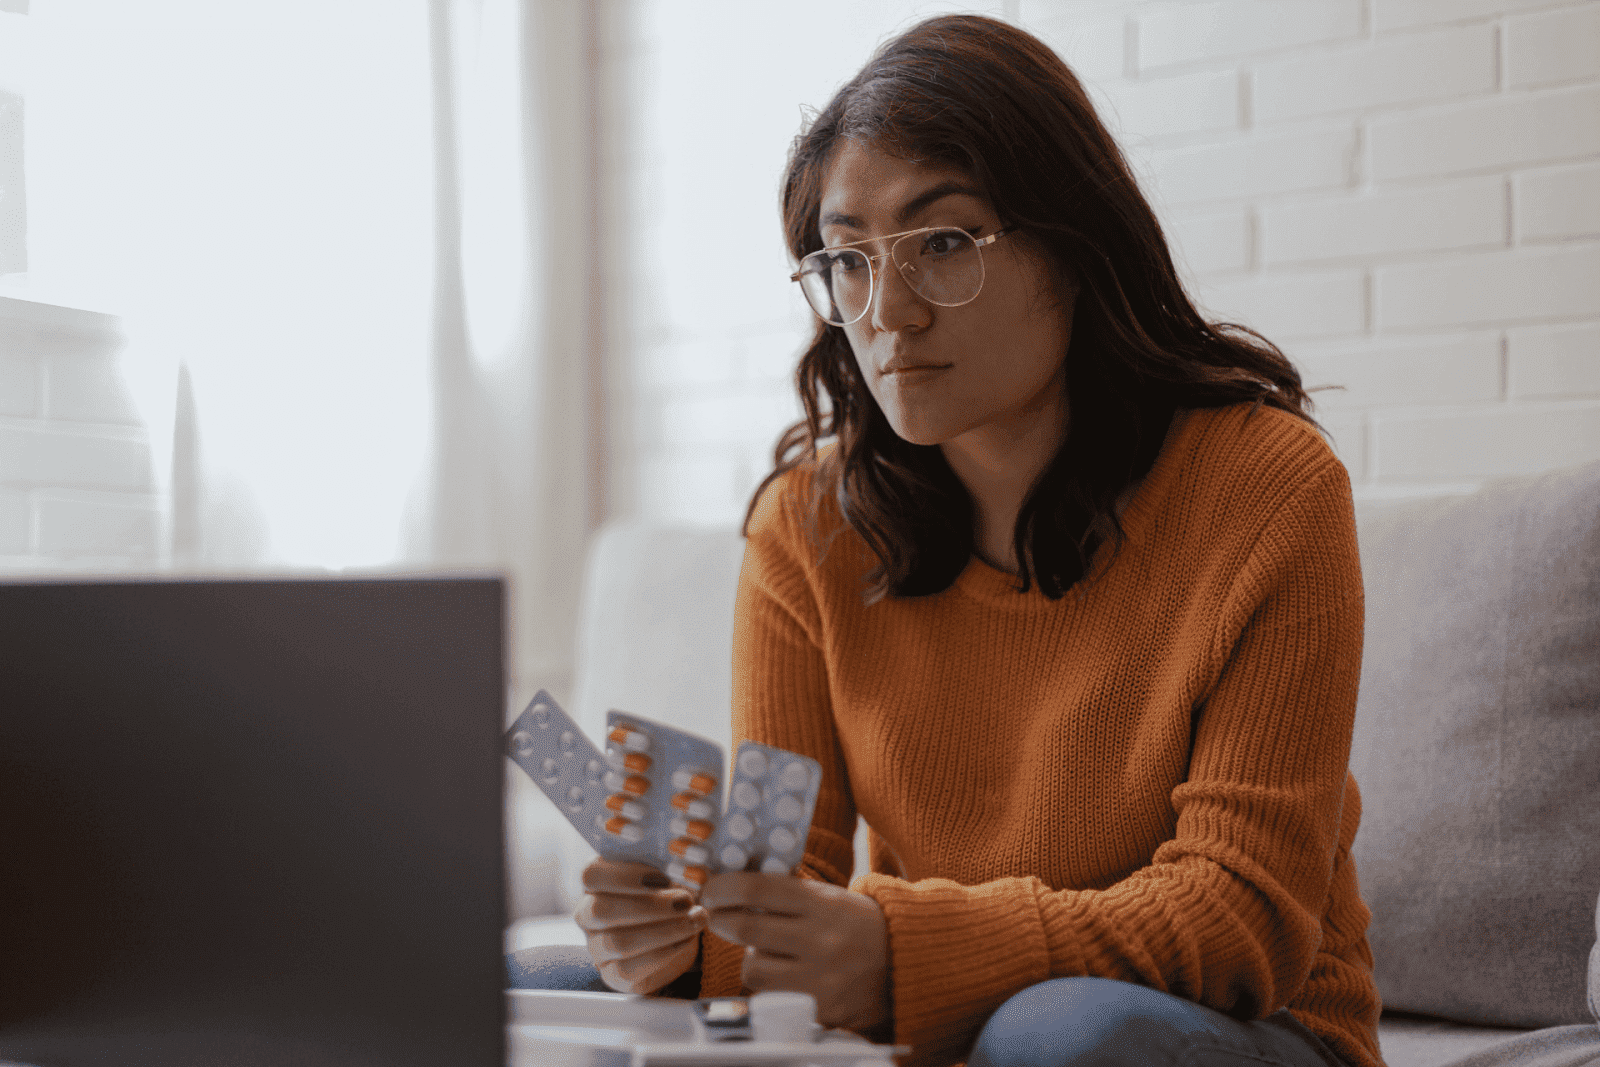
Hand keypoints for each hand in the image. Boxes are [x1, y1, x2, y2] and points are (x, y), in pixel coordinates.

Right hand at [575, 858, 707, 993]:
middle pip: (600, 911)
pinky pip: (628, 969)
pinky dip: (664, 953)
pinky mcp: (612, 975)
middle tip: (685, 900)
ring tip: (694, 920)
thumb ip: (666, 866)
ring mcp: (597, 947)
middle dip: (649, 906)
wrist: (677, 931)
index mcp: (595, 882)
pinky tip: (687, 939)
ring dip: (663, 930)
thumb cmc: (667, 893)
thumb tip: (683, 864)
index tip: (663, 877)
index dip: (625, 876)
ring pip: (617, 942)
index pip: (591, 874)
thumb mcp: (666, 874)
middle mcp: (588, 915)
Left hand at [700, 872, 890, 1034]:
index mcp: (822, 903)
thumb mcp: (829, 897)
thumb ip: (786, 893)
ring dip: (749, 956)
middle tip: (717, 916)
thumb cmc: (858, 924)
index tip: (711, 890)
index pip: (757, 889)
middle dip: (721, 920)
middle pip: (745, 928)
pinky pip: (771, 996)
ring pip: (752, 968)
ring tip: (764, 949)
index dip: (723, 888)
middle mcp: (821, 940)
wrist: (905, 962)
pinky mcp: (820, 1009)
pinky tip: (782, 973)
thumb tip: (731, 886)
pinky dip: (768, 983)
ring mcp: (820, 978)